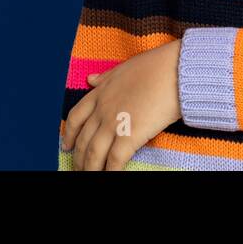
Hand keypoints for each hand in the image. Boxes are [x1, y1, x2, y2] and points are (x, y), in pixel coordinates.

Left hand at [60, 39, 182, 170]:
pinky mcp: (131, 135)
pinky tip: (110, 177)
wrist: (176, 70)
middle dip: (79, 158)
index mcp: (100, 93)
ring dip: (90, 169)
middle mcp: (103, 110)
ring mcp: (115, 123)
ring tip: (89, 177)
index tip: (67, 145)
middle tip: (78, 169)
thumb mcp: (124, 67)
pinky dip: (110, 172)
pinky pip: (115, 160)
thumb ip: (105, 77)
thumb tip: (90, 78)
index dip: (69, 135)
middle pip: (83, 140)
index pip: (75, 117)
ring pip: (94, 153)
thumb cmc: (155, 66)